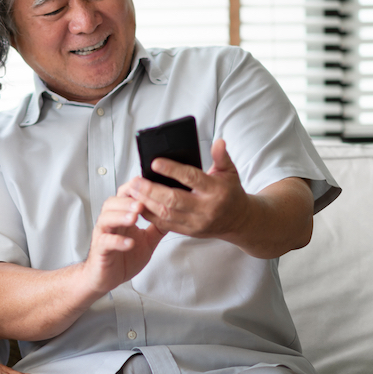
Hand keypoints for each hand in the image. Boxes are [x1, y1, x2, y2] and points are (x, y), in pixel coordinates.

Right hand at [82, 194, 165, 294]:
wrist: (106, 278)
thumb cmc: (123, 258)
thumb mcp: (147, 241)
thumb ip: (157, 227)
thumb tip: (174, 215)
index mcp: (121, 218)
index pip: (124, 197)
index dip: (133, 190)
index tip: (146, 186)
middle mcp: (110, 223)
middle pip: (112, 203)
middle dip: (127, 201)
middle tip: (141, 203)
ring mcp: (104, 236)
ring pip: (106, 219)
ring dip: (120, 216)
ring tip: (134, 218)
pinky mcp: (100, 250)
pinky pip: (106, 242)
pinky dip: (117, 241)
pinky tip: (129, 242)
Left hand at [120, 139, 250, 240]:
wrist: (239, 221)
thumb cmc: (231, 192)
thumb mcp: (230, 172)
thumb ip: (222, 156)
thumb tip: (218, 141)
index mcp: (216, 191)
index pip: (191, 178)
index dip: (172, 170)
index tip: (155, 162)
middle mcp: (206, 209)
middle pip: (173, 200)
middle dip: (151, 190)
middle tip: (135, 180)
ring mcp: (196, 223)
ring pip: (166, 214)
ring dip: (146, 203)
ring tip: (133, 191)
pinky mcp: (189, 232)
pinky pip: (165, 225)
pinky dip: (150, 215)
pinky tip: (138, 204)